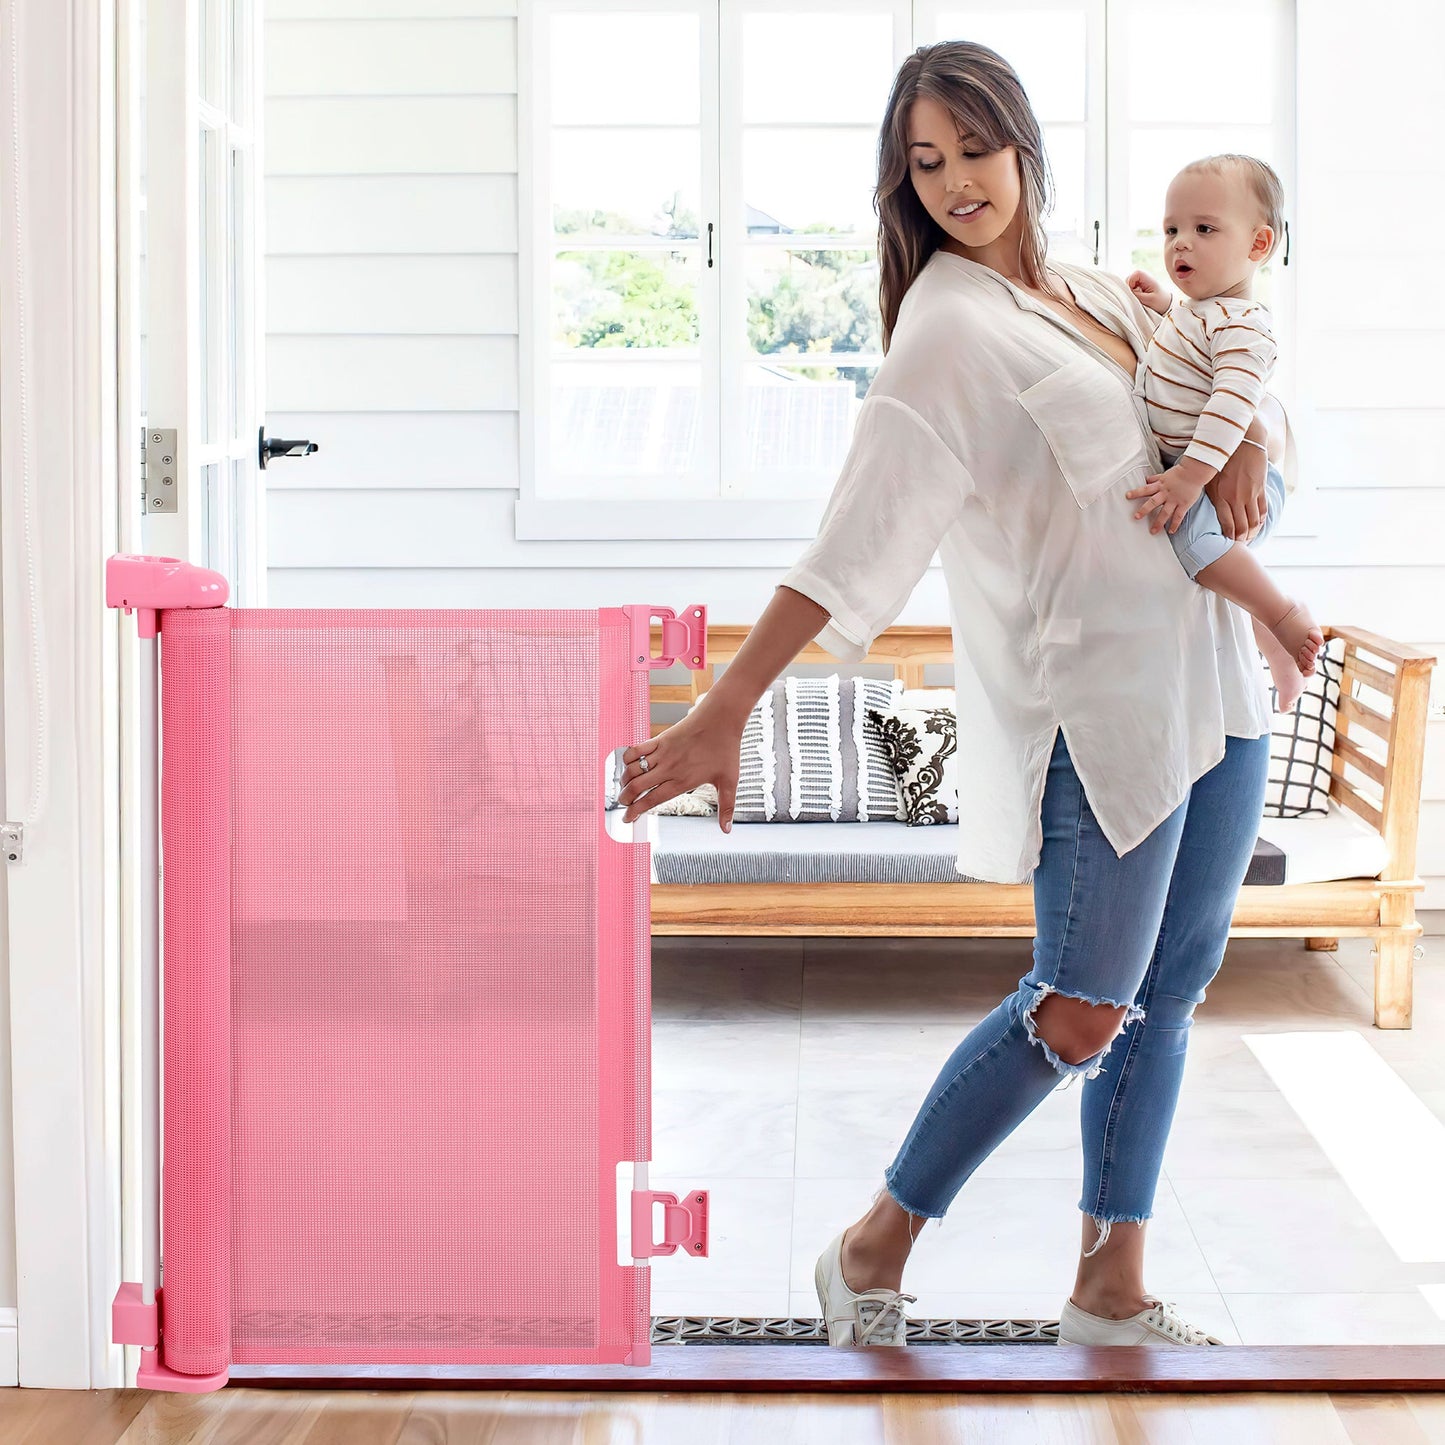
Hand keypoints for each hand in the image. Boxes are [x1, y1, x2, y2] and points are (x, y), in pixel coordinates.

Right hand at [619, 698, 742, 832]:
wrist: (722, 719)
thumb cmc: (726, 749)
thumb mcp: (729, 781)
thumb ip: (726, 807)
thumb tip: (726, 830)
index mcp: (683, 781)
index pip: (652, 800)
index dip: (636, 811)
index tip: (628, 819)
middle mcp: (669, 768)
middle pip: (637, 787)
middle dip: (625, 799)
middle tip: (623, 803)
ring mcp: (663, 753)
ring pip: (634, 769)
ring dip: (624, 780)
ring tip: (624, 787)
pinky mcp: (660, 739)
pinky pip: (636, 750)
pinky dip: (627, 759)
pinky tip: (628, 765)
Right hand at [1126, 269, 1170, 313]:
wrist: (1167, 305)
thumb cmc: (1160, 302)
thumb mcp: (1148, 300)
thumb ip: (1135, 295)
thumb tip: (1125, 292)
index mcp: (1147, 278)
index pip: (1133, 275)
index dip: (1130, 283)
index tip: (1133, 292)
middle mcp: (1143, 278)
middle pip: (1129, 279)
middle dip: (1128, 288)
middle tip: (1136, 297)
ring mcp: (1140, 282)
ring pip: (1128, 285)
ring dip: (1130, 292)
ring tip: (1138, 298)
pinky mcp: (1139, 288)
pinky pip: (1130, 289)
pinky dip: (1131, 294)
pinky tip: (1138, 298)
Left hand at [1126, 458, 1210, 534]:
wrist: (1195, 472)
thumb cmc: (1181, 473)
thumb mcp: (1165, 474)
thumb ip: (1155, 478)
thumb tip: (1146, 479)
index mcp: (1160, 485)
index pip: (1146, 489)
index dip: (1136, 492)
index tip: (1127, 496)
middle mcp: (1166, 493)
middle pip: (1153, 502)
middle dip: (1144, 510)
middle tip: (1136, 517)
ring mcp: (1175, 500)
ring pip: (1165, 512)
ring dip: (1158, 522)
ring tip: (1153, 531)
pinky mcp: (1184, 504)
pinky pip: (1178, 516)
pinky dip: (1174, 524)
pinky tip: (1170, 531)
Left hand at [1206, 439, 1268, 541]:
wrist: (1244, 442)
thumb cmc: (1223, 460)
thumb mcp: (1211, 478)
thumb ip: (1212, 496)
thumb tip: (1212, 511)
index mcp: (1222, 497)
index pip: (1228, 525)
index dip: (1229, 537)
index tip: (1229, 542)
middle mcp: (1237, 499)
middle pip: (1242, 527)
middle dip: (1241, 539)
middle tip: (1240, 544)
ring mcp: (1251, 495)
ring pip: (1254, 522)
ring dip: (1252, 533)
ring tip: (1248, 538)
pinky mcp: (1261, 489)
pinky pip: (1263, 510)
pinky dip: (1261, 520)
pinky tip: (1257, 525)